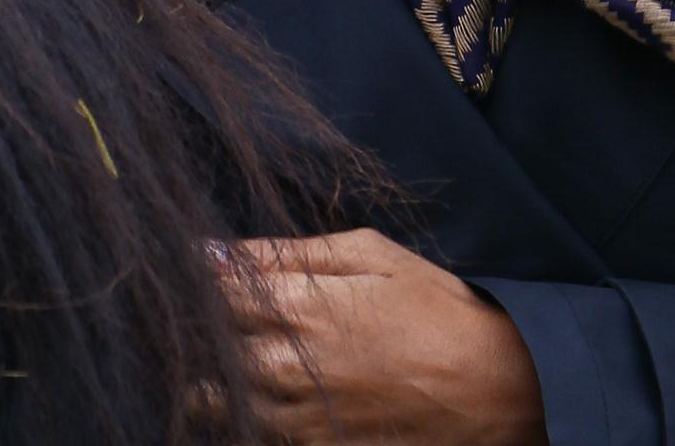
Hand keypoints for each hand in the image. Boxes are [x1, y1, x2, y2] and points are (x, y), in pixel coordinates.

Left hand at [213, 227, 547, 444]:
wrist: (496, 399)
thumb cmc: (438, 312)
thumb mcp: (374, 257)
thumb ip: (292, 253)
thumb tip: (216, 248)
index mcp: (303, 306)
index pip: (214, 291)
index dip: (189, 279)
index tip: (179, 267)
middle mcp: (289, 365)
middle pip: (206, 346)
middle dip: (188, 324)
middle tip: (180, 308)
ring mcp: (298, 418)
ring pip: (214, 400)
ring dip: (200, 375)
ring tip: (201, 353)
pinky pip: (250, 437)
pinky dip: (231, 417)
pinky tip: (236, 396)